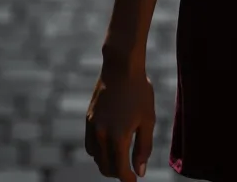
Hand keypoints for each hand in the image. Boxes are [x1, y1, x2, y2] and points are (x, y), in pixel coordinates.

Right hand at [85, 65, 154, 179]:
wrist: (121, 66)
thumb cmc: (139, 91)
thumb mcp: (148, 119)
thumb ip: (144, 148)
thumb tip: (140, 172)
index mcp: (118, 136)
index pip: (120, 170)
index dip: (128, 179)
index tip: (134, 181)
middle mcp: (102, 134)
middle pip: (106, 167)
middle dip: (117, 173)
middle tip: (129, 171)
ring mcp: (93, 126)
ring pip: (96, 157)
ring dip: (106, 163)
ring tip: (119, 159)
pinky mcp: (88, 118)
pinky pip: (90, 144)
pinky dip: (98, 151)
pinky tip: (108, 146)